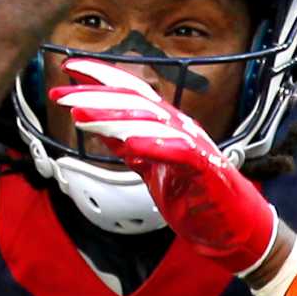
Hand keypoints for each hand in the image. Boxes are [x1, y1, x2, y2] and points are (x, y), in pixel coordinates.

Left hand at [51, 59, 281, 275]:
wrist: (235, 227)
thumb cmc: (197, 196)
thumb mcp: (151, 169)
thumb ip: (128, 148)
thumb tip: (98, 127)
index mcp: (167, 124)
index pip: (132, 91)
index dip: (101, 76)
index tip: (69, 68)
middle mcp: (180, 127)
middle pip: (135, 102)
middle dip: (95, 95)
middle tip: (61, 95)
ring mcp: (194, 145)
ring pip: (151, 121)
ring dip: (114, 117)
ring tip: (82, 116)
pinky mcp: (206, 169)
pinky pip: (180, 152)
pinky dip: (155, 146)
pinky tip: (131, 144)